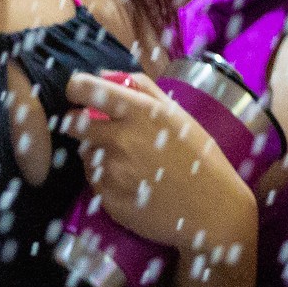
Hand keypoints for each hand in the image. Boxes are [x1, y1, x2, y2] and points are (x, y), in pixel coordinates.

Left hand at [64, 71, 254, 252]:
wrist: (214, 211)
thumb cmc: (199, 157)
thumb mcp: (177, 113)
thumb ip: (140, 86)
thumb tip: (102, 75)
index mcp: (139, 113)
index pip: (85, 89)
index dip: (77, 89)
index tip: (78, 93)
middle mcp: (121, 140)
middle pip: (74, 123)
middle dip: (80, 123)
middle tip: (99, 130)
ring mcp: (112, 172)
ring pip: (85, 153)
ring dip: (97, 153)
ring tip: (130, 162)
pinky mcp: (108, 199)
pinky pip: (94, 181)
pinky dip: (106, 179)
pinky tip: (133, 184)